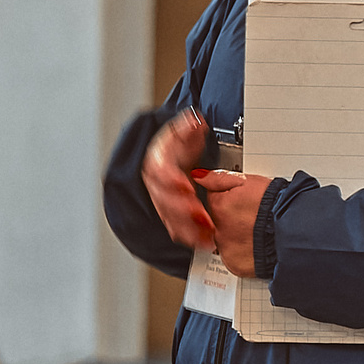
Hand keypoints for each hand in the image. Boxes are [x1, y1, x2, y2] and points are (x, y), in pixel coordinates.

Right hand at [142, 112, 213, 249]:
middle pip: (165, 200)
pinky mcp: (171, 212)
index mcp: (158, 163)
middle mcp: (157, 184)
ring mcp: (163, 199)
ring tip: (205, 236)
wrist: (176, 155)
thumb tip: (194, 120)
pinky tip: (203, 242)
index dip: (172, 181)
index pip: (161, 173)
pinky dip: (190, 236)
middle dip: (183, 210)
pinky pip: (177, 227)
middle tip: (202, 216)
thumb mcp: (185, 131)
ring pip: (170, 217)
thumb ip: (189, 126)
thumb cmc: (181, 145)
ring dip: (187, 228)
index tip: (187, 186)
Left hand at [194, 172, 274, 277]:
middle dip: (232, 220)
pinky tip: (257, 245)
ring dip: (237, 237)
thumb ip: (219, 179)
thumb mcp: (248, 181)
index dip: (230, 200)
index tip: (243, 202)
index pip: (214, 200)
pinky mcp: (235, 264)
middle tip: (253, 218)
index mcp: (218, 206)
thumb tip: (200, 177)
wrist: (294, 229)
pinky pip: (234, 258)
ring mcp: (226, 248)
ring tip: (257, 232)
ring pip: (226, 240)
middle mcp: (217, 229)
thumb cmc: (276, 204)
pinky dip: (244, 253)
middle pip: (217, 222)